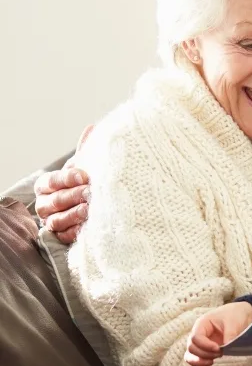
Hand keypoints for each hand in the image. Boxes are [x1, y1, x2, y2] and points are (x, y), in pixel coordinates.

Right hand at [34, 125, 93, 243]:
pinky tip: (87, 227)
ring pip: (57, 220)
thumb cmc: (85, 183)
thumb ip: (87, 150)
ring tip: (90, 209)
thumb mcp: (86, 166)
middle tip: (90, 192)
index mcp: (47, 184)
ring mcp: (50, 221)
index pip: (52, 180)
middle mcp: (44, 204)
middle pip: (54, 200)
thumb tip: (93, 128)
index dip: (68, 178)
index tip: (85, 176)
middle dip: (73, 196)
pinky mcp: (60, 236)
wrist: (92, 205)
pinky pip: (64, 236)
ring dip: (74, 214)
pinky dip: (75, 232)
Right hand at [184, 302, 251, 365]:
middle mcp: (199, 333)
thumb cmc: (236, 315)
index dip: (205, 346)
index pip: (195, 338)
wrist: (242, 315)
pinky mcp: (206, 351)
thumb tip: (226, 347)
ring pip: (190, 356)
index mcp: (203, 323)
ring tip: (212, 362)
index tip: (218, 348)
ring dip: (199, 362)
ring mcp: (202, 343)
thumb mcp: (234, 322)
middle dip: (204, 354)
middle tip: (220, 353)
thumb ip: (229, 334)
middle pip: (191, 348)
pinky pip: (197, 361)